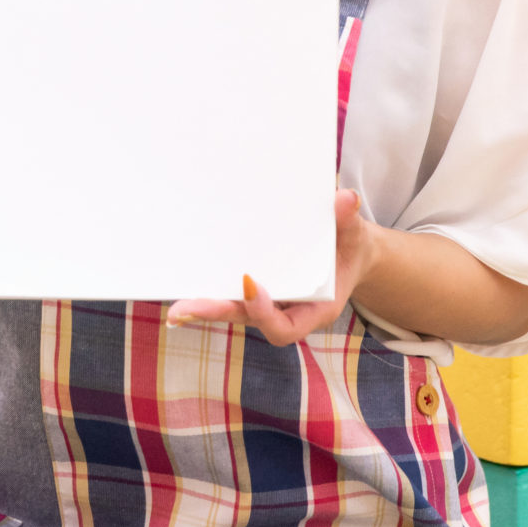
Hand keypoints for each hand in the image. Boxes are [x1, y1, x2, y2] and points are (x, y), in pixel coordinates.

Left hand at [168, 190, 375, 345]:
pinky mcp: (252, 288)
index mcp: (313, 310)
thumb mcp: (354, 235)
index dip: (263, 311)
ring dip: (202, 306)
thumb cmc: (348, 247)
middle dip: (214, 313)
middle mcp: (284, 310)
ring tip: (173, 305)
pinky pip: (228, 292)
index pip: (283, 327)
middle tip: (182, 310)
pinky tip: (182, 277)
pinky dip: (207, 288)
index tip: (250, 283)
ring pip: (231, 309)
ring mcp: (266, 301)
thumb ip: (348, 222)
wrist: (346, 253)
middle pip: (245, 319)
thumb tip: (345, 199)